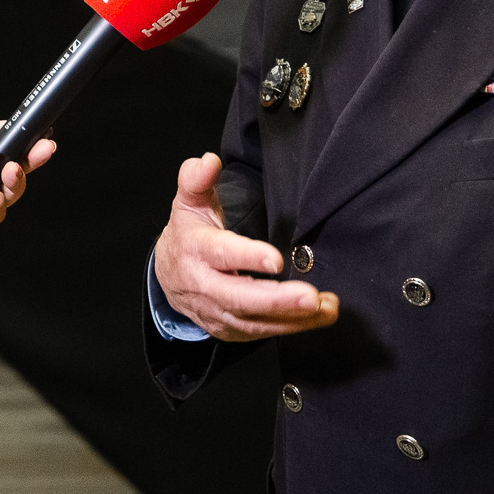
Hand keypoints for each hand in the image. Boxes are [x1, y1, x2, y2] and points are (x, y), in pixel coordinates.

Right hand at [152, 153, 337, 340]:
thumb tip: (209, 161)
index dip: (247, 257)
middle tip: (310, 295)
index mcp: (196, 250)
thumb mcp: (188, 203)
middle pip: (239, 298)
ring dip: (293, 317)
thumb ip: (197, 180)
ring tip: (325, 307)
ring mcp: (216, 313)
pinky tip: (318, 316)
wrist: (168, 277)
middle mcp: (204, 286)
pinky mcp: (230, 330)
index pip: (221, 254)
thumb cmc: (189, 234)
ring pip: (254, 321)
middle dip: (276, 300)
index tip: (274, 259)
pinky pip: (262, 332)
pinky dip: (292, 327)